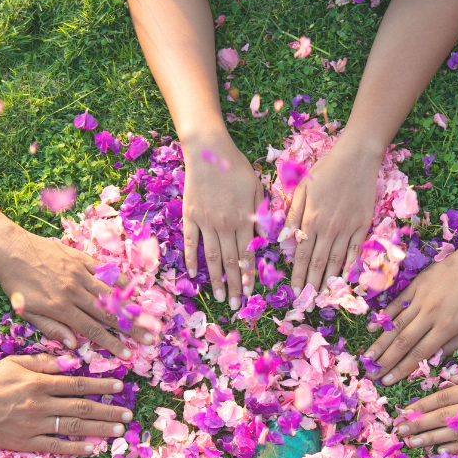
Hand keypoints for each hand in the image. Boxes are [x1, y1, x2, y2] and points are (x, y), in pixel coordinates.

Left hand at [0, 217, 137, 353]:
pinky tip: (136, 292)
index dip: (112, 344)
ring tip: (150, 320)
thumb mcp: (25, 310)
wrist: (9, 249)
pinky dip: (123, 283)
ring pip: (112, 295)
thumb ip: (51, 328)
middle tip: (151, 339)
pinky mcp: (82, 260)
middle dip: (132, 329)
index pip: (92, 330)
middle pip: (109, 315)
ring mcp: (80, 274)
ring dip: (133, 309)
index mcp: (60, 307)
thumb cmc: (15, 283)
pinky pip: (107, 273)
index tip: (129, 355)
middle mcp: (74, 292)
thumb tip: (74, 345)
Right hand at [0, 355, 130, 453]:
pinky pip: (56, 446)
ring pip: (74, 428)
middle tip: (129, 414)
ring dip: (100, 429)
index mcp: (38, 384)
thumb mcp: (13, 364)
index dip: (102, 385)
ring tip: (120, 430)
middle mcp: (39, 405)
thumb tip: (72, 360)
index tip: (121, 386)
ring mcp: (34, 426)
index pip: (78, 384)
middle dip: (109, 411)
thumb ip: (43, 362)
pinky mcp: (26, 443)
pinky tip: (94, 448)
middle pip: (82, 408)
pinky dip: (76, 448)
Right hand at [178, 129, 260, 304]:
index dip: (248, 277)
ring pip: (211, 257)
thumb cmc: (237, 168)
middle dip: (233, 286)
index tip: (250, 295)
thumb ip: (261, 216)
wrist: (208, 151)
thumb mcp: (258, 190)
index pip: (247, 255)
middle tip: (235, 306)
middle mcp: (225, 225)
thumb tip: (266, 239)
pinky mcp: (190, 216)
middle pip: (229, 262)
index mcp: (245, 220)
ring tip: (218, 297)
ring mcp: (206, 222)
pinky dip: (192, 259)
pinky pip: (191, 242)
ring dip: (215, 279)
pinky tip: (192, 274)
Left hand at [285, 140, 383, 298]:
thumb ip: (292, 215)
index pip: (301, 254)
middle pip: (318, 262)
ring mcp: (348, 228)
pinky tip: (346, 279)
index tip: (295, 291)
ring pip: (337, 260)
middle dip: (312, 284)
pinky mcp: (363, 226)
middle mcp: (328, 228)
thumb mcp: (301, 188)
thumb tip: (285, 241)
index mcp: (310, 219)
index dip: (298, 275)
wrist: (356, 159)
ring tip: (325, 297)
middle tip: (308, 302)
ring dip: (330, 280)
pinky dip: (350, 267)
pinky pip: (356, 251)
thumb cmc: (324, 171)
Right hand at [365, 245, 457, 384]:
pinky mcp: (416, 285)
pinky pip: (396, 304)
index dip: (401, 369)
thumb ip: (454, 344)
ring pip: (395, 325)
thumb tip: (434, 359)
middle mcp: (429, 315)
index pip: (418, 354)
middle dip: (385, 361)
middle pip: (402, 342)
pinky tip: (371, 328)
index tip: (387, 382)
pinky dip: (383, 316)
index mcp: (445, 327)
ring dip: (379, 343)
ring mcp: (420, 299)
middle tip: (371, 374)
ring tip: (366, 357)